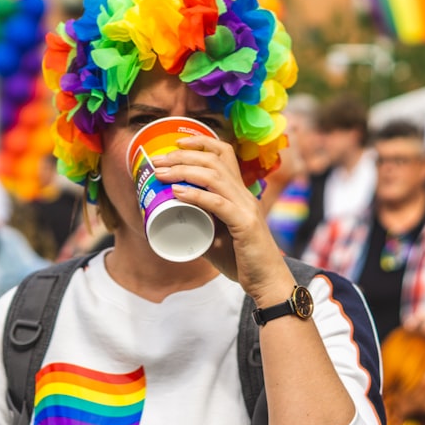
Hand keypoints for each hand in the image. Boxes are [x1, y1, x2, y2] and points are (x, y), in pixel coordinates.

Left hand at [151, 135, 293, 304]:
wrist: (266, 282)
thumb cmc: (241, 259)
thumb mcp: (216, 235)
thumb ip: (200, 221)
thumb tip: (171, 214)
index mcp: (239, 193)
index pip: (224, 153)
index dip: (201, 142)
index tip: (176, 144)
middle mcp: (244, 194)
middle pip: (214, 160)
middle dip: (183, 156)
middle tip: (158, 161)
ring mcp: (246, 208)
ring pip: (214, 177)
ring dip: (183, 171)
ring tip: (161, 174)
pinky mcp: (244, 224)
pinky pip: (218, 203)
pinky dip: (195, 195)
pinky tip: (177, 192)